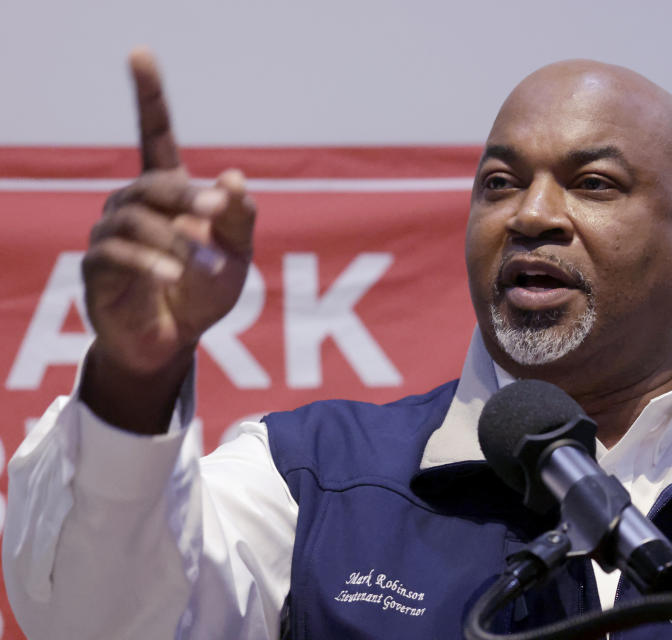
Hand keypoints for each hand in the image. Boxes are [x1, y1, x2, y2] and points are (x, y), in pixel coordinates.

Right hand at [79, 48, 255, 432]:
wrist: (174, 340)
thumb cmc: (204, 290)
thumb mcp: (237, 255)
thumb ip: (240, 220)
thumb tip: (235, 178)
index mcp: (169, 192)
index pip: (155, 134)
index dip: (148, 96)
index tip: (139, 53)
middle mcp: (135, 204)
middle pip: (155, 182)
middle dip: (188, 196)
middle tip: (217, 214)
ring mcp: (113, 234)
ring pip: (137, 218)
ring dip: (176, 241)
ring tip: (204, 266)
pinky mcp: (99, 267)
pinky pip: (117, 252)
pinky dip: (149, 261)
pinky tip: (171, 275)